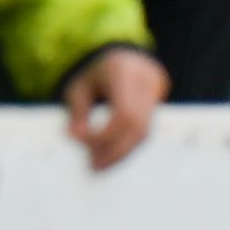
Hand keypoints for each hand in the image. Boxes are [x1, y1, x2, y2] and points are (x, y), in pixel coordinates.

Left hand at [62, 47, 168, 170]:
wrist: (131, 62)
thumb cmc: (99, 76)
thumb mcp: (81, 86)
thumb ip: (78, 110)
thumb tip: (74, 137)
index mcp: (125, 75)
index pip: (123, 112)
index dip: (105, 132)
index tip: (80, 140)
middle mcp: (146, 86)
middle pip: (137, 127)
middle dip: (115, 149)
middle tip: (94, 166)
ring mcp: (155, 99)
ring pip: (143, 134)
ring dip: (121, 153)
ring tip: (99, 167)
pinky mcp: (155, 113)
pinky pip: (144, 135)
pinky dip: (126, 149)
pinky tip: (110, 158)